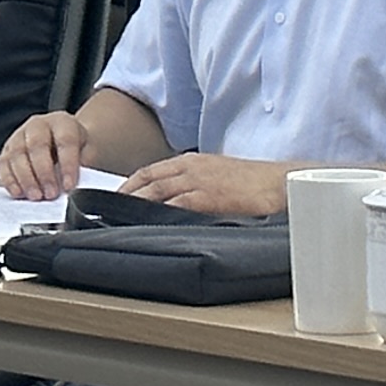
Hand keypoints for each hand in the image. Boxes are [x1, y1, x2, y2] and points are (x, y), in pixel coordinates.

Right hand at [0, 109, 91, 201]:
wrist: (64, 143)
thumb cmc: (76, 148)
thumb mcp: (88, 153)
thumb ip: (84, 166)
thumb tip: (74, 185)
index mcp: (62, 122)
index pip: (65, 141)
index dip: (67, 164)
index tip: (69, 185)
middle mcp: (39, 125)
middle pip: (37, 146)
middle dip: (43, 173)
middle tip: (50, 194)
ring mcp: (20, 136)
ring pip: (17, 155)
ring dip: (26, 179)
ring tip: (36, 196)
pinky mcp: (7, 150)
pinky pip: (4, 164)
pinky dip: (10, 180)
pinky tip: (18, 192)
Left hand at [120, 151, 293, 216]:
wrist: (279, 184)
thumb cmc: (255, 185)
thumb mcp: (220, 179)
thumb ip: (197, 187)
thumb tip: (177, 204)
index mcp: (194, 161)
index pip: (153, 170)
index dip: (131, 183)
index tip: (116, 195)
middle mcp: (192, 167)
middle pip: (148, 178)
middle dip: (125, 193)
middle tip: (105, 208)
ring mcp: (199, 180)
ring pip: (156, 189)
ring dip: (134, 202)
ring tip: (115, 216)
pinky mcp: (207, 196)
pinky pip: (175, 203)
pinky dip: (156, 212)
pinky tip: (145, 223)